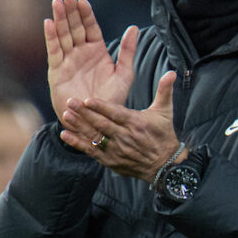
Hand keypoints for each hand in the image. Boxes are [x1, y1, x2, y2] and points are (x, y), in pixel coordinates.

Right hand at [45, 0, 137, 128]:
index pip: (91, 27)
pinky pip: (54, 51)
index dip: (86, 14)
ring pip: (63, 35)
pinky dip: (51, 37)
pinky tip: (49, 23)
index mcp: (97, 51)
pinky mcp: (57, 71)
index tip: (82, 0)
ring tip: (57, 3)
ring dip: (59, 19)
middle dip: (71, 11)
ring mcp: (68, 61)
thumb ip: (128, 52)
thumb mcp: (124, 75)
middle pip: (74, 27)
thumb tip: (133, 28)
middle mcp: (81, 53)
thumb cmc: (112, 100)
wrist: (96, 122)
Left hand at [60, 70, 184, 181]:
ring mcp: (116, 151)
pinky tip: (65, 135)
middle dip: (85, 113)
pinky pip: (91, 152)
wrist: (165, 165)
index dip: (101, 107)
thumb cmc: (163, 134)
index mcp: (136, 123)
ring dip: (79, 127)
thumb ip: (165, 90)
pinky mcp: (110, 161)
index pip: (116, 114)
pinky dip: (78, 144)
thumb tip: (171, 72)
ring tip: (66, 115)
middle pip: (101, 124)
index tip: (88, 99)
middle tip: (70, 102)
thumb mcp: (165, 111)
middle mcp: (125, 137)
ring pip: (94, 137)